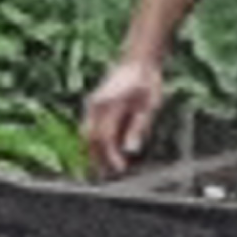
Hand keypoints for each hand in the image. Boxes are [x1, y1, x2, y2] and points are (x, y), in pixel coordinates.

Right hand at [79, 59, 168, 177]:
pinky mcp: (95, 105)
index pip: (105, 138)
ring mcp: (92, 104)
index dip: (111, 156)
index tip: (120, 170)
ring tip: (103, 168)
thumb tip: (131, 150)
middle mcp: (95, 105)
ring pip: (86, 133)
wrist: (138, 61)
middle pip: (90, 138)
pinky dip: (94, 141)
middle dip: (97, 158)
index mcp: (108, 105)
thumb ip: (139, 128)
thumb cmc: (147, 82)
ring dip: (93, 151)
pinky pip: (90, 127)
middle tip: (107, 175)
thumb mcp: (150, 106)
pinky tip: (103, 152)